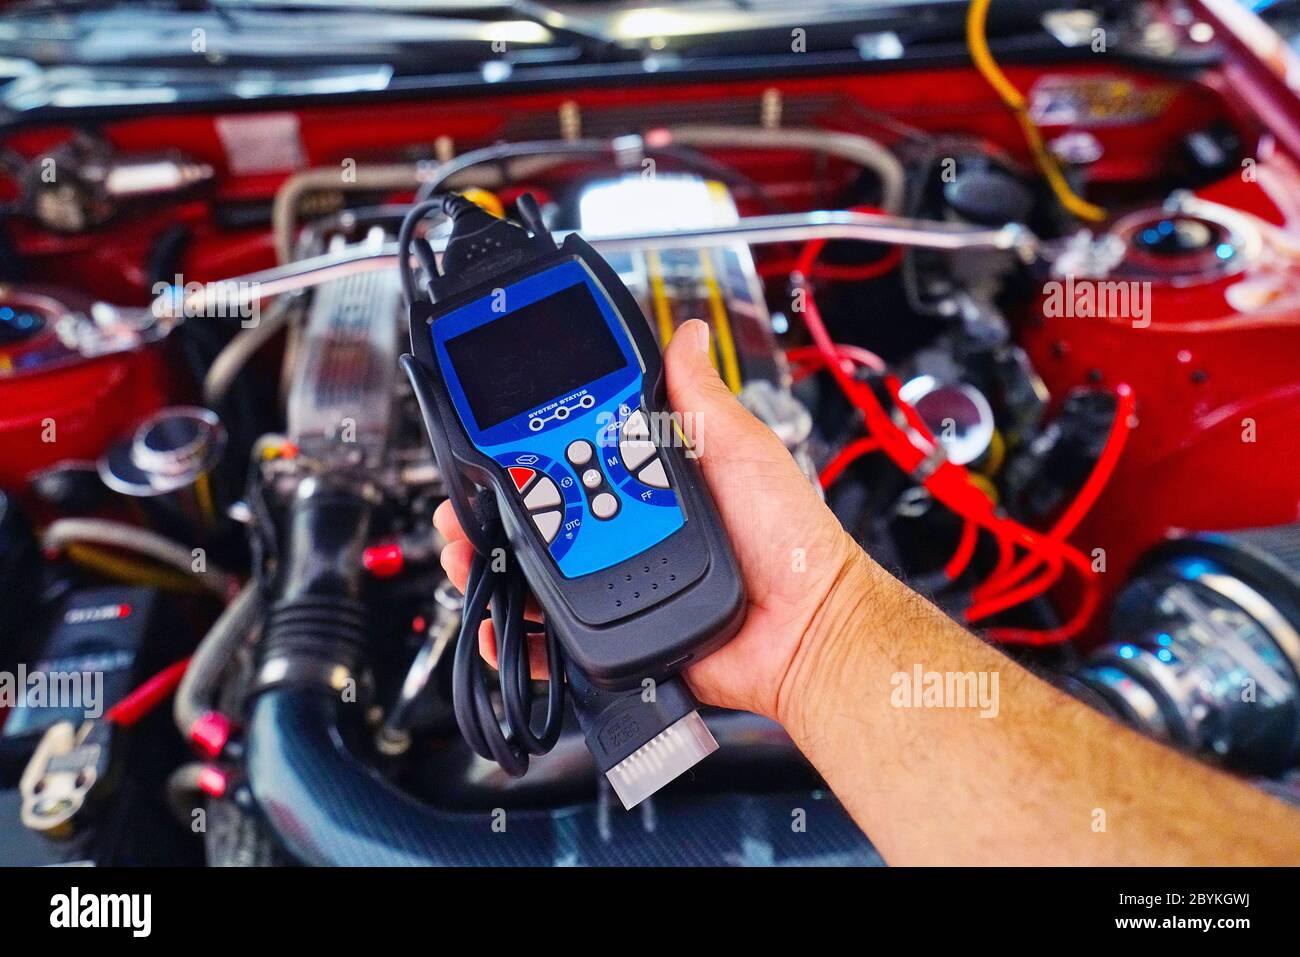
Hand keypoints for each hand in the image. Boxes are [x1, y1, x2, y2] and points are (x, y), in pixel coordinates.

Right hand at [435, 319, 864, 725]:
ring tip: (467, 552)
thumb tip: (687, 334)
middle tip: (463, 505)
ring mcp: (618, 582)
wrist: (806, 629)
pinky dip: (517, 632)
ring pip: (536, 572)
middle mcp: (626, 529)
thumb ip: (698, 398)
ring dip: (490, 562)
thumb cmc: (788, 540)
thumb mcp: (740, 448)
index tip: (492, 443)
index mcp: (649, 480)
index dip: (526, 450)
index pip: (572, 455)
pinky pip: (552, 636)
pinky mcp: (617, 634)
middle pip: (538, 515)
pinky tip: (498, 619)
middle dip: (488, 509)